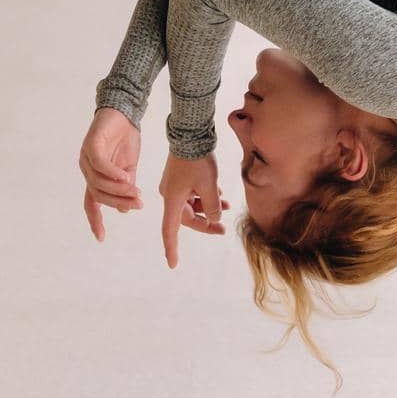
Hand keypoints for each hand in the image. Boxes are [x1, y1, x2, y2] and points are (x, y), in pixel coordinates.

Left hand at [80, 106, 143, 242]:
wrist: (125, 112)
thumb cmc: (126, 139)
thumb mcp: (130, 167)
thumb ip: (127, 187)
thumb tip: (125, 210)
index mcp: (95, 177)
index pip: (91, 203)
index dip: (95, 220)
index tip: (100, 237)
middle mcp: (87, 169)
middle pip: (98, 194)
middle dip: (118, 202)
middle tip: (137, 205)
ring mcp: (87, 157)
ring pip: (99, 182)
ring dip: (118, 190)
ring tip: (136, 192)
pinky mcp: (91, 144)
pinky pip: (100, 164)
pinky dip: (113, 173)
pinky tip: (127, 177)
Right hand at [157, 152, 231, 268]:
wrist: (191, 133)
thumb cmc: (198, 160)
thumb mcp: (209, 185)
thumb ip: (213, 206)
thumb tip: (214, 218)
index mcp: (172, 199)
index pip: (170, 230)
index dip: (172, 248)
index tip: (173, 264)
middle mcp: (170, 194)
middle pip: (188, 217)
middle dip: (206, 222)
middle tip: (223, 229)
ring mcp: (175, 185)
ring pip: (193, 204)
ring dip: (209, 207)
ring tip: (227, 206)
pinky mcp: (182, 177)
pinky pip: (194, 193)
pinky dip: (206, 196)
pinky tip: (220, 194)